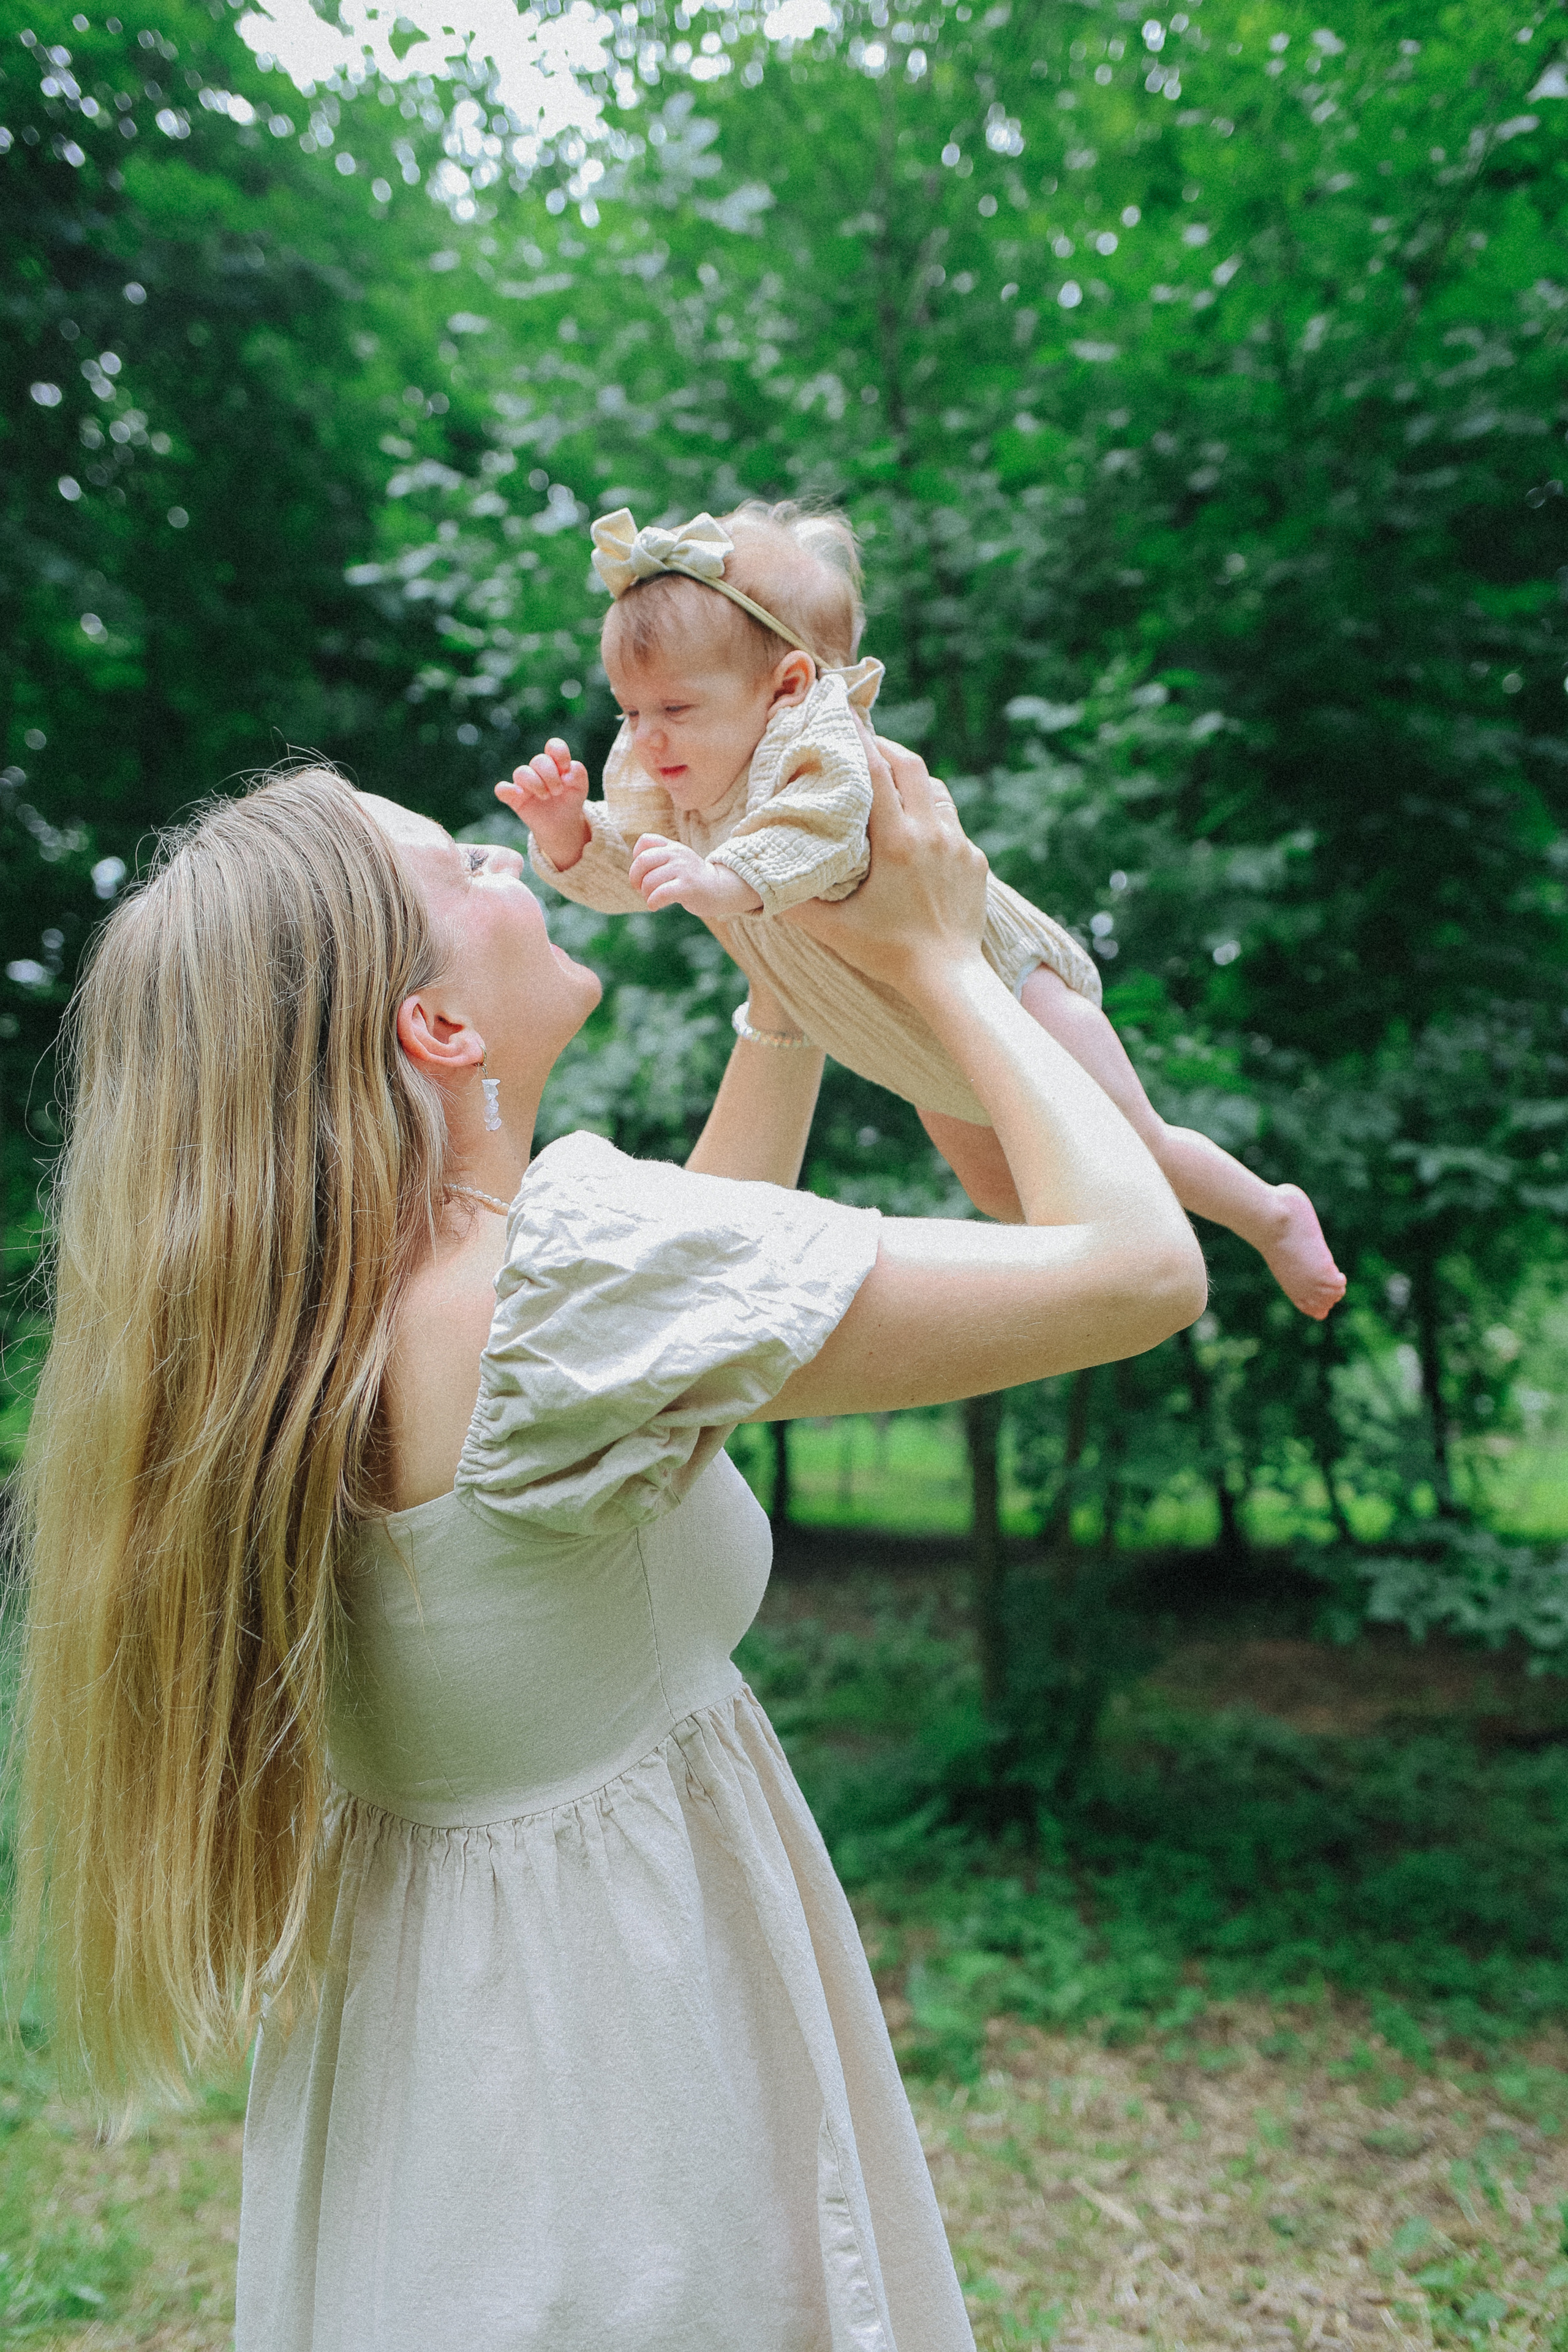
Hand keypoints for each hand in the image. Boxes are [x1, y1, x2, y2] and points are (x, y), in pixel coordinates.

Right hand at [495, 740, 590, 869]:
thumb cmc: (570, 801)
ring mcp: (524, 784)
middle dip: (551, 776)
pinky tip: (519, 794)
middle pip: (539, 760)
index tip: (566, 770)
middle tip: (558, 792)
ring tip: (546, 797)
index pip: (554, 746)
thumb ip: (579, 775)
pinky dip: (507, 790)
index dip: (560, 754)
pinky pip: (501, 789)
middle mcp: (537, 770)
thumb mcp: (580, 788)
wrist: (562, 825)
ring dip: (536, 784)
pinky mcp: (514, 798)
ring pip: (521, 772)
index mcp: (555, 763)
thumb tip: (567, 772)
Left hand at [629, 835, 763, 918]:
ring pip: (649, 881)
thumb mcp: (679, 860)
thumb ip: (660, 857)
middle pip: (642, 860)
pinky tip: (654, 906)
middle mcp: (677, 854)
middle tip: (639, 889)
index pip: (645, 840)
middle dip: (635, 878)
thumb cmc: (693, 878)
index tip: (642, 871)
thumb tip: (635, 872)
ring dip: (645, 894)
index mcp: (673, 846)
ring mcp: (683, 869)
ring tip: (652, 899)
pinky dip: (652, 902)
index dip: (636, 857)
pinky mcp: (687, 887)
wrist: (720, 889)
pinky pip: (660, 894)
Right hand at [783, 736, 987, 996]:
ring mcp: (958, 845)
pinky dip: (931, 815)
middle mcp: (931, 833)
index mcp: (896, 841)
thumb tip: (754, 887)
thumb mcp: (835, 930)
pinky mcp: (974, 861)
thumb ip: (797, 903)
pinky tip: (917, 828)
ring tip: (890, 782)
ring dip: (911, 778)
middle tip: (863, 745)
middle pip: (910, 764)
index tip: (843, 718)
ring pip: (935, 789)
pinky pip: (952, 823)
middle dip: (885, 748)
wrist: (951, 979)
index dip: (857, 740)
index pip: (875, 772)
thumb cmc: (889, 954)